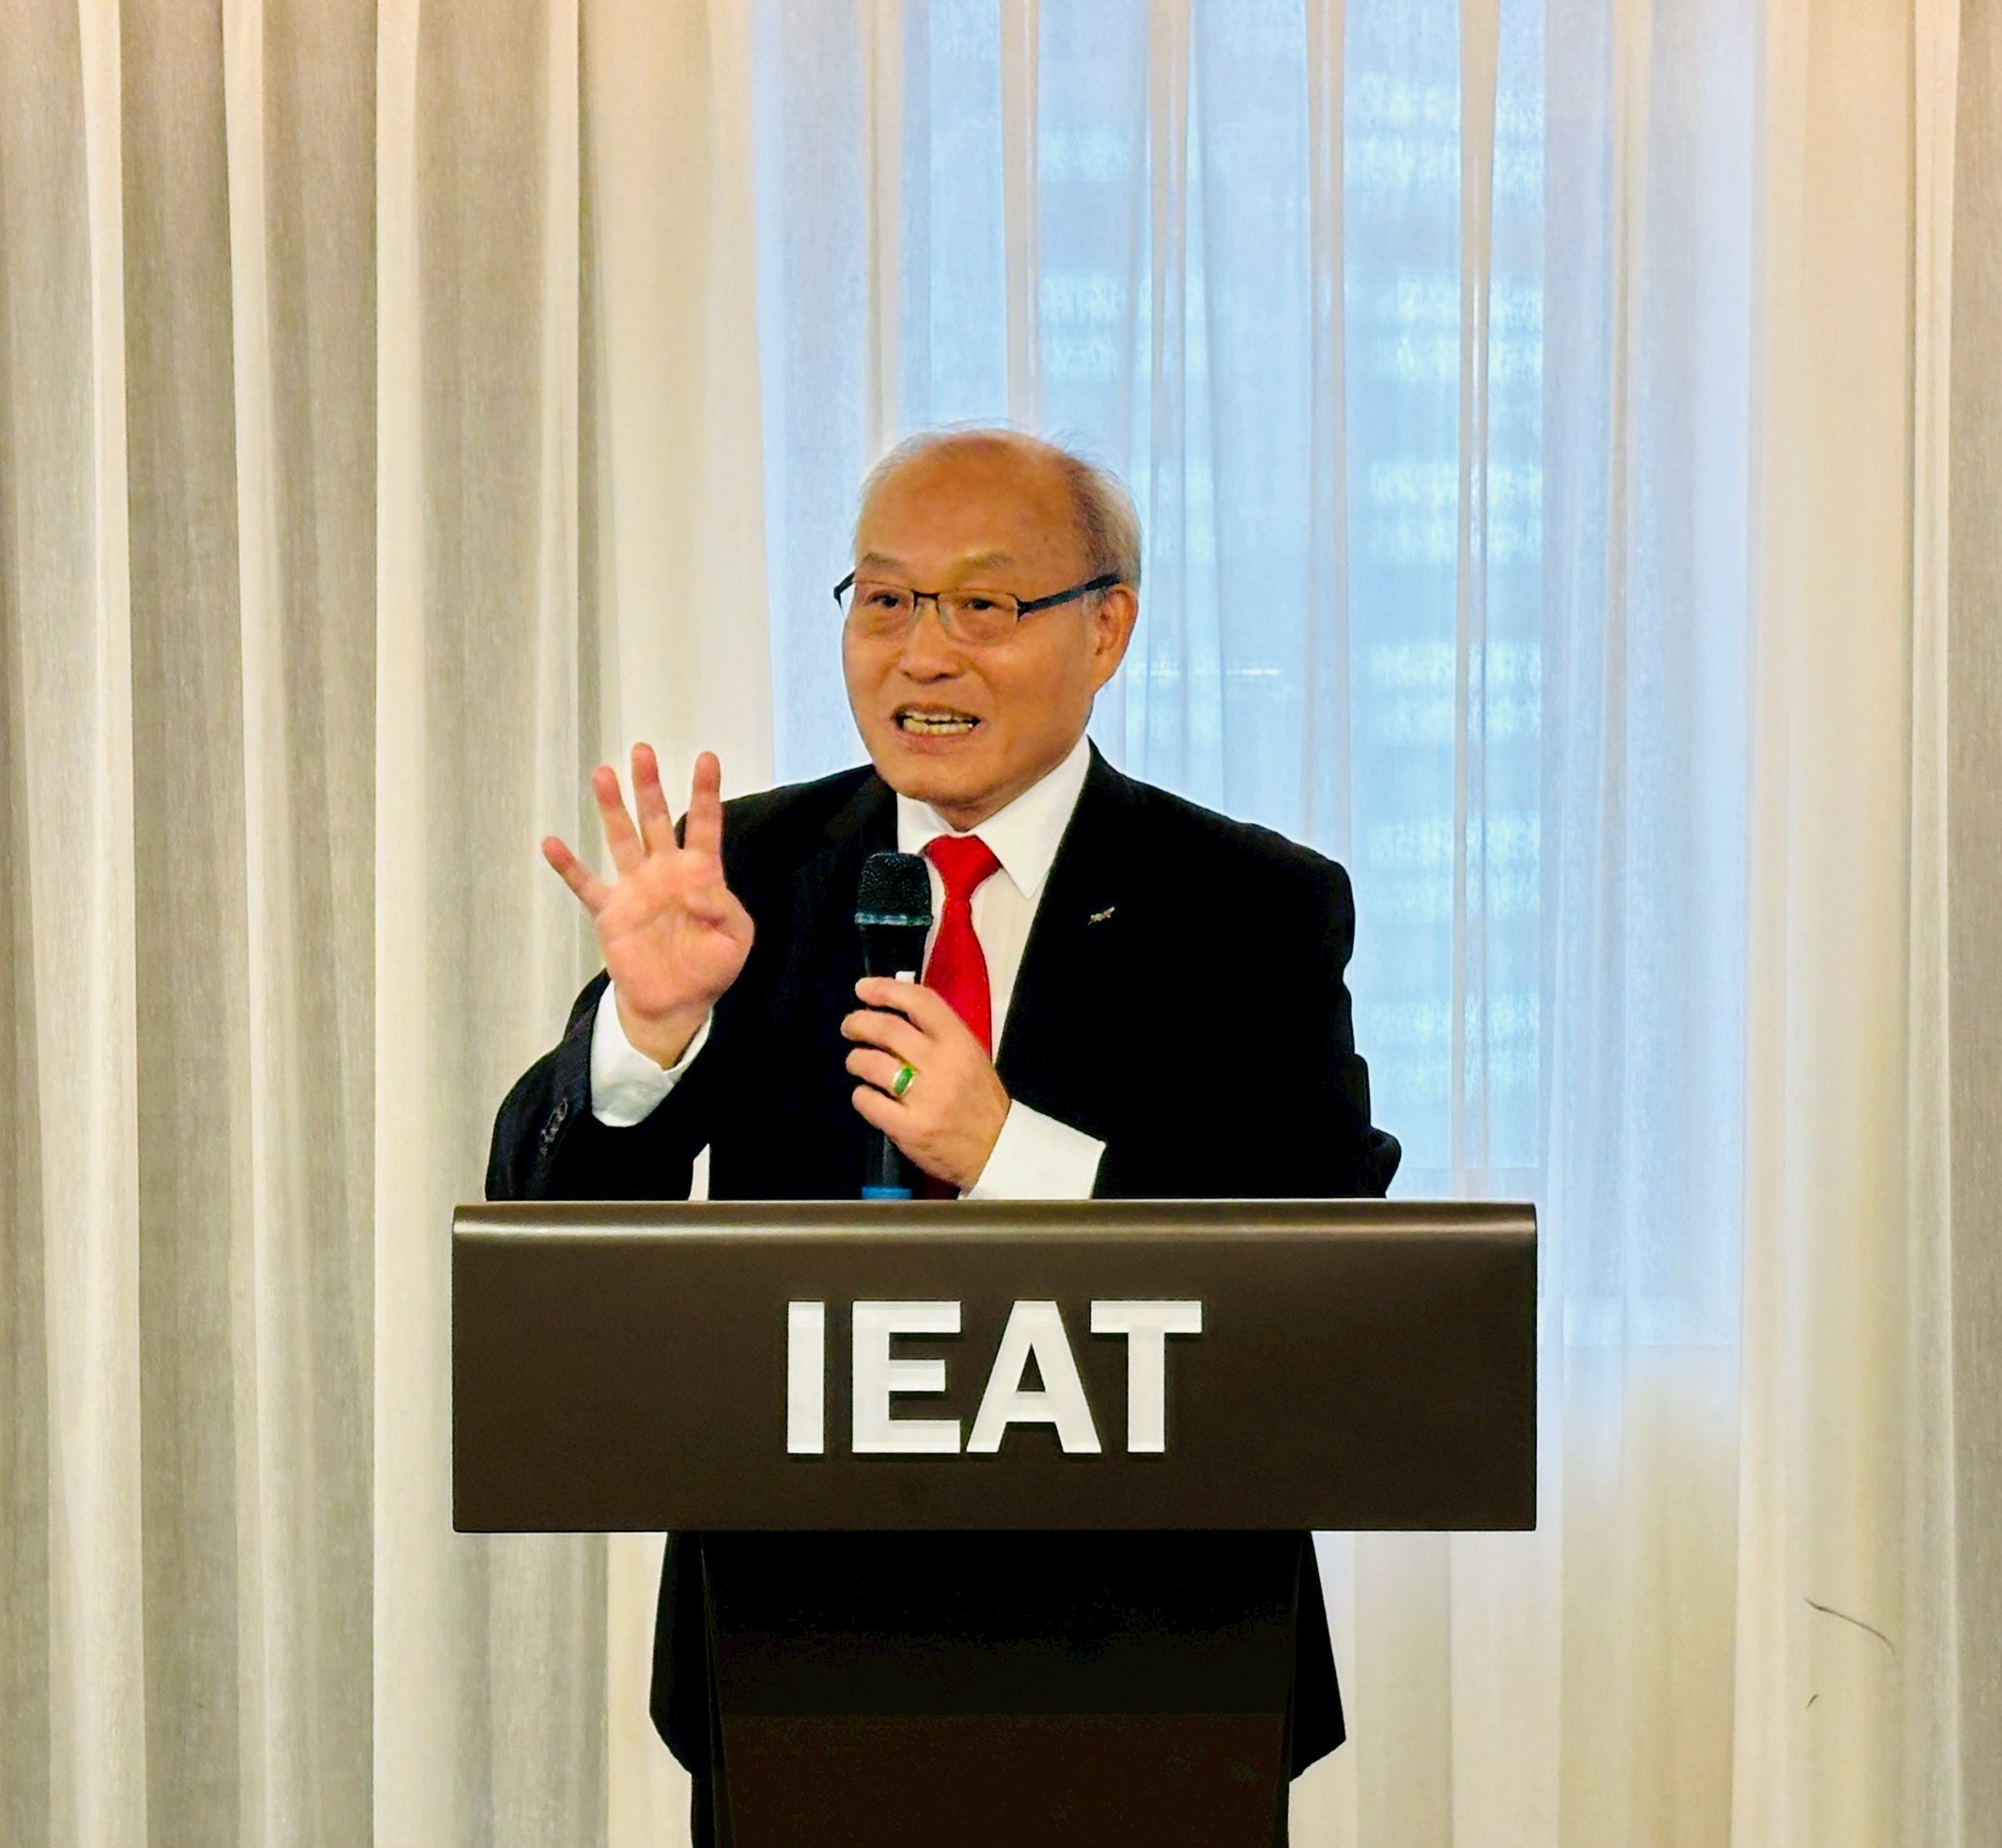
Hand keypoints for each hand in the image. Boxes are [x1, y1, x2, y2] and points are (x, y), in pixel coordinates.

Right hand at [542, 746, 753, 1067]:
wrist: (675, 1003)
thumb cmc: (710, 967)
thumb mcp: (734, 938)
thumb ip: (725, 909)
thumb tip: (702, 888)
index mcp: (700, 874)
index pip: (704, 825)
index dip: (705, 793)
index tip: (706, 758)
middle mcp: (664, 872)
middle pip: (656, 819)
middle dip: (649, 785)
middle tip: (643, 750)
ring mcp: (635, 888)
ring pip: (621, 838)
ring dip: (612, 808)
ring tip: (603, 774)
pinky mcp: (611, 911)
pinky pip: (585, 884)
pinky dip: (568, 866)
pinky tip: (551, 843)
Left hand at [842, 977, 1010, 1190]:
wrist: (997, 1150)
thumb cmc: (980, 1100)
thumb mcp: (970, 1056)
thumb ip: (938, 1034)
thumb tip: (895, 1013)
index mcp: (959, 1042)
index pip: (919, 1001)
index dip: (886, 989)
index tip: (863, 989)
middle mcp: (941, 1065)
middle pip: (886, 1029)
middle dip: (858, 1023)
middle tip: (850, 1026)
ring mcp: (923, 1098)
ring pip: (871, 1063)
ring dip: (855, 1059)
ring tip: (857, 1062)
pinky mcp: (908, 1128)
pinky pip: (868, 1101)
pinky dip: (861, 1095)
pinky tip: (868, 1095)